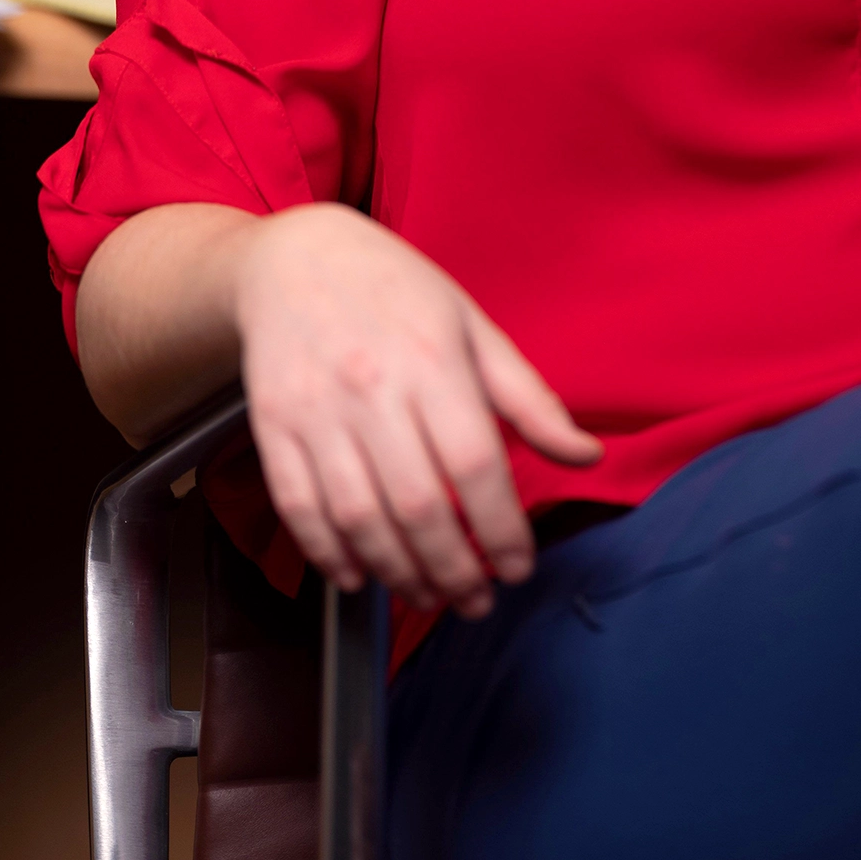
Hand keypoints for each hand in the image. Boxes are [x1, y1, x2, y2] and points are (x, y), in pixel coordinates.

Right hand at [234, 202, 599, 616]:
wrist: (293, 258)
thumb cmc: (395, 290)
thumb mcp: (475, 327)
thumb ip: (529, 399)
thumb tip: (587, 454)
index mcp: (433, 363)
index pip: (475, 464)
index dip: (501, 528)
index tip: (520, 566)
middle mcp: (372, 391)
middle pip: (418, 504)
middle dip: (453, 569)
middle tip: (477, 601)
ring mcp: (316, 413)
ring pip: (358, 517)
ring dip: (397, 572)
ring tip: (429, 596)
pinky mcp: (273, 428)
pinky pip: (299, 507)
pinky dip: (327, 554)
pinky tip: (359, 576)